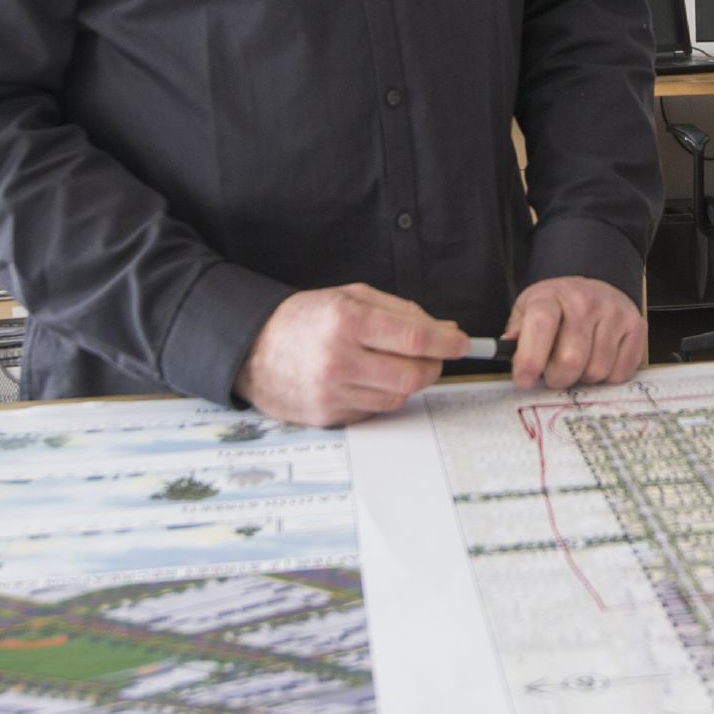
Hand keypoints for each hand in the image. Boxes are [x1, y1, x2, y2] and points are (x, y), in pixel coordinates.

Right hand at [238, 285, 467, 426]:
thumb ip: (399, 311)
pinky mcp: (326, 416)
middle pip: (413, 375)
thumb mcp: (349, 297)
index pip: (413, 337)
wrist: (251, 348)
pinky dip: (383, 395)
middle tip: (434, 356)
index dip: (446, 342)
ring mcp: (331, 392)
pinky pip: (375, 410)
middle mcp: (338, 359)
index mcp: (345, 320)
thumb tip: (444, 330)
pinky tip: (369, 379)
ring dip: (409, 382)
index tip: (462, 343)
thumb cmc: (304, 318)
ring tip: (396, 364)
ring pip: (398, 397)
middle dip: (434, 366)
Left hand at [505, 275, 647, 389]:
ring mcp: (614, 313)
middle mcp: (585, 302)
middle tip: (553, 375)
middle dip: (558, 378)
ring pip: (596, 371)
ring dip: (583, 378)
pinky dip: (607, 377)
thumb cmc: (557, 307)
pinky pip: (620, 373)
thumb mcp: (527, 311)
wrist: (595, 288)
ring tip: (578, 363)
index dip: (531, 359)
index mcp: (551, 296)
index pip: (541, 326)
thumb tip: (508, 354)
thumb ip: (516, 334)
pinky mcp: (636, 327)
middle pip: (571, 359)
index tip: (524, 380)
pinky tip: (598, 361)